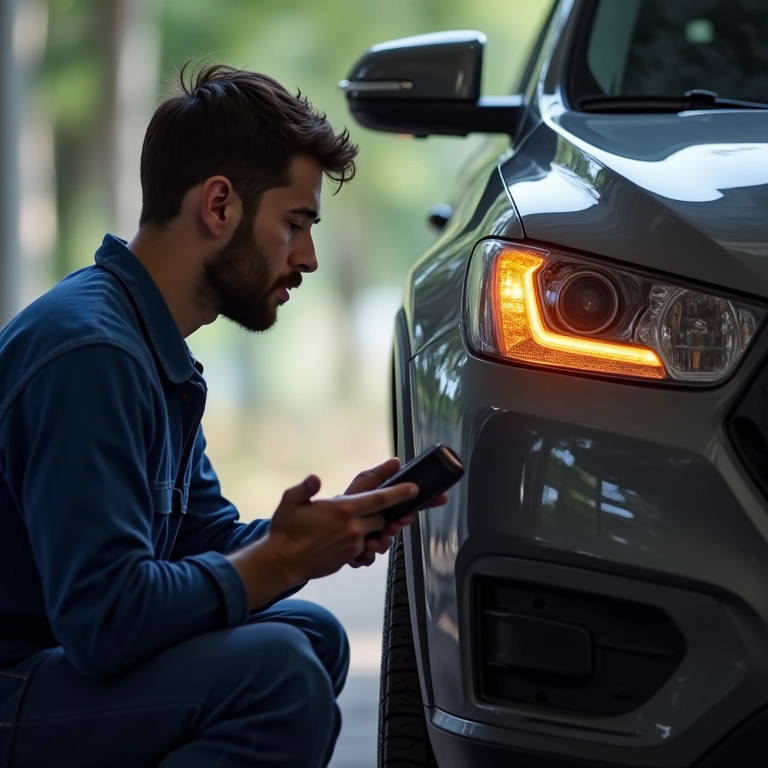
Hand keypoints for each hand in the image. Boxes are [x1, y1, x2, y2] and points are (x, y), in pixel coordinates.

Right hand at [229, 471, 419, 608]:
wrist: (282, 562)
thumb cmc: (286, 530)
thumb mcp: (290, 501)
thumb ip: (305, 488)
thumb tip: (315, 478)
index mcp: (343, 510)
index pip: (380, 499)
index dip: (400, 493)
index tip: (415, 488)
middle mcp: (352, 528)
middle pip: (382, 518)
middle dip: (384, 514)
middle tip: (380, 509)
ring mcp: (352, 545)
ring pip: (375, 535)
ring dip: (373, 530)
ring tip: (357, 525)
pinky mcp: (348, 558)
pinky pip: (364, 549)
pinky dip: (362, 543)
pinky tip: (347, 539)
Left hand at [343, 458, 446, 567]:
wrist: (321, 525)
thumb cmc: (343, 501)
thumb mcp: (362, 484)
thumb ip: (379, 474)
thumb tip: (397, 461)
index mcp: (386, 505)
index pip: (411, 503)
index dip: (428, 500)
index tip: (440, 498)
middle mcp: (383, 521)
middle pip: (400, 525)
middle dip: (398, 525)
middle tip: (393, 524)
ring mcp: (373, 538)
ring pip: (385, 544)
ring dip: (381, 543)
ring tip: (372, 541)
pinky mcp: (361, 553)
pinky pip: (369, 558)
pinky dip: (365, 556)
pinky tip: (360, 553)